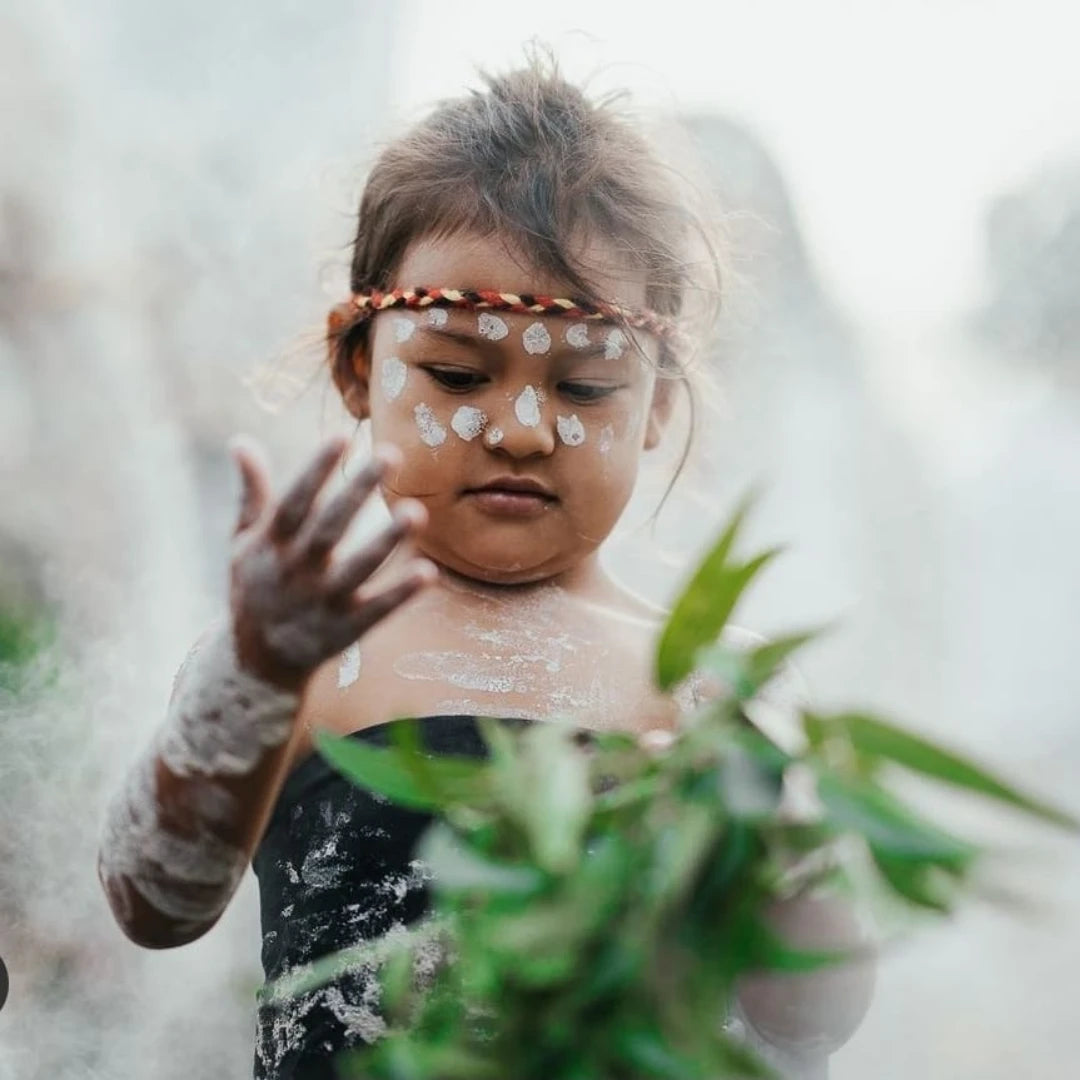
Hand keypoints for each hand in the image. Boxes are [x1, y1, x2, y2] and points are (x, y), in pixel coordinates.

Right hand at [226, 434, 435, 690]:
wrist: (256, 663)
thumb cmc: (256, 588)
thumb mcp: (244, 543)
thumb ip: (250, 494)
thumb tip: (240, 441)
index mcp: (270, 545)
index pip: (294, 502)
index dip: (315, 470)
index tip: (340, 437)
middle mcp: (296, 572)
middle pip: (330, 527)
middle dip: (357, 491)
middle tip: (390, 454)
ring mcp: (322, 602)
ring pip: (358, 568)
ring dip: (386, 541)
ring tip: (417, 511)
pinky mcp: (345, 629)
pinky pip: (377, 610)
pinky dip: (400, 593)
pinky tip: (427, 572)